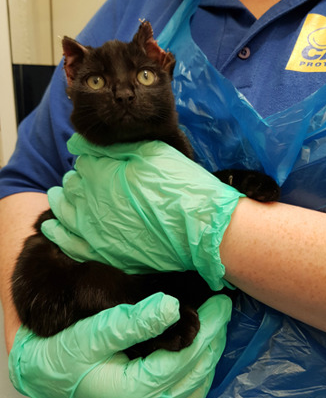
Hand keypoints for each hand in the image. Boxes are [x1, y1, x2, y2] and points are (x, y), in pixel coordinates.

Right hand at [9, 293, 231, 397]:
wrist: (43, 377)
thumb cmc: (63, 353)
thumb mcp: (94, 333)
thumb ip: (134, 322)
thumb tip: (173, 307)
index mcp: (134, 395)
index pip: (186, 358)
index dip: (207, 329)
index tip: (221, 303)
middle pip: (195, 373)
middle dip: (213, 339)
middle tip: (223, 309)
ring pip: (194, 388)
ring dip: (208, 356)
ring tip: (215, 326)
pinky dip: (196, 373)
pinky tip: (199, 352)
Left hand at [41, 135, 242, 289]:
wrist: (200, 227)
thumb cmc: (180, 185)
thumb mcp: (152, 153)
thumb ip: (114, 147)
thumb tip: (80, 143)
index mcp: (100, 176)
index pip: (84, 163)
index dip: (93, 160)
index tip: (102, 162)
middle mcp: (91, 204)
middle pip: (72, 187)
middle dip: (77, 179)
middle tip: (87, 178)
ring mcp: (95, 233)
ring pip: (64, 214)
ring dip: (62, 202)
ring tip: (60, 196)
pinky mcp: (104, 254)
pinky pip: (71, 245)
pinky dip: (59, 234)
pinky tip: (53, 228)